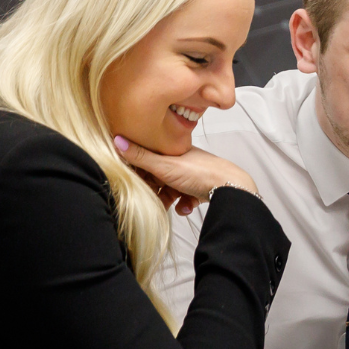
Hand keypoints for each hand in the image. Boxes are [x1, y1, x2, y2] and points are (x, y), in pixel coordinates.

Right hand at [114, 136, 256, 212]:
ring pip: (172, 189)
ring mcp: (193, 177)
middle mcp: (183, 163)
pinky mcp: (202, 190)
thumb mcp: (165, 165)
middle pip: (159, 176)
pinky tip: (185, 208)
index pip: (149, 158)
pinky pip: (186, 198)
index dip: (139, 170)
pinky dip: (183, 205)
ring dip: (167, 199)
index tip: (131, 180)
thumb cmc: (200, 173)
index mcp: (173, 152)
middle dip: (153, 188)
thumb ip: (141, 156)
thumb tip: (117, 140)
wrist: (231, 188)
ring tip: (166, 207)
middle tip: (149, 196)